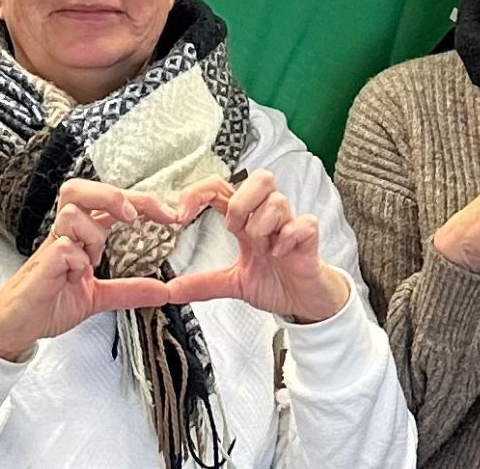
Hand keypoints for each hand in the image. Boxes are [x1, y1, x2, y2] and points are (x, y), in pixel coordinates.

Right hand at [0, 180, 179, 361]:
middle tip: (132, 215)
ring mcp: (51, 247)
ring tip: (93, 260)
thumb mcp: (98, 297)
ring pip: (72, 213)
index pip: (107, 203)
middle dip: (110, 195)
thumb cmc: (47, 304)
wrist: (15, 327)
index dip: (139, 201)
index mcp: (78, 236)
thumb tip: (164, 290)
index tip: (169, 215)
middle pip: (78, 189)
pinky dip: (78, 260)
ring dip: (92, 234)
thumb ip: (129, 290)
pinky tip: (77, 276)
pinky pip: (64, 247)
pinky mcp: (42, 265)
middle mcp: (64, 235)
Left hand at [167, 171, 350, 323]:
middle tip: (235, 229)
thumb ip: (203, 284)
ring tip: (262, 249)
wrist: (305, 301)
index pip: (221, 188)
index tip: (181, 216)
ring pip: (277, 201)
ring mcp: (290, 225)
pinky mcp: (309, 238)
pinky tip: (279, 254)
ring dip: (261, 225)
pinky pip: (302, 223)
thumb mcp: (232, 283)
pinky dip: (287, 238)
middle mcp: (268, 217)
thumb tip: (170, 289)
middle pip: (260, 178)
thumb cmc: (274, 281)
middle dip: (241, 202)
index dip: (198, 193)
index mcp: (246, 221)